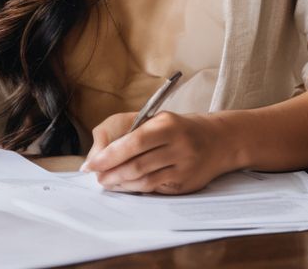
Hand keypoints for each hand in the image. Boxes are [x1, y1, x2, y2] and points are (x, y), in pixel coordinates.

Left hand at [82, 111, 234, 194]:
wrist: (217, 140)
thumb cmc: (175, 128)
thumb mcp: (153, 118)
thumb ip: (122, 129)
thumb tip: (96, 154)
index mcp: (167, 124)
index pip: (133, 142)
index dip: (108, 155)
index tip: (90, 165)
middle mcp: (179, 145)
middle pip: (137, 165)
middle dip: (111, 173)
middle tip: (96, 176)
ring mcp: (184, 167)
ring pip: (144, 181)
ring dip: (120, 184)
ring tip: (107, 182)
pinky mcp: (186, 184)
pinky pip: (155, 189)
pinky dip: (136, 188)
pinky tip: (126, 185)